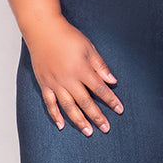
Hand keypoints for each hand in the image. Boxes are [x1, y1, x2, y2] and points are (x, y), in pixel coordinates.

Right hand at [25, 15, 123, 135]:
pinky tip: (61, 125)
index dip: (111, 100)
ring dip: (79, 120)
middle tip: (106, 128)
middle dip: (97, 116)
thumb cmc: (67, 36)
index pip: (100, 89)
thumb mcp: (89, 48)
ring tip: (88, 131)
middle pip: (85, 102)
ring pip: (68, 106)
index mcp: (82, 69)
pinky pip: (50, 103)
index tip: (119, 110)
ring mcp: (55, 83)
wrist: (43, 30)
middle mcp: (68, 79)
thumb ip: (100, 66)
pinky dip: (55, 115)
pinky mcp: (44, 84)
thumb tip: (113, 81)